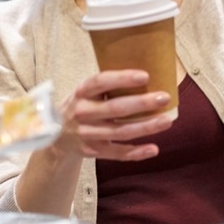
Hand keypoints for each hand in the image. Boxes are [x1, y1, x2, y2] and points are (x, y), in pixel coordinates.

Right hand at [53, 70, 174, 161]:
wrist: (56, 135)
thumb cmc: (84, 104)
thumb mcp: (87, 90)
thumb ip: (109, 84)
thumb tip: (150, 69)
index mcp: (82, 92)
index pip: (101, 82)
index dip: (122, 79)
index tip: (145, 76)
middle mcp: (82, 112)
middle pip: (115, 109)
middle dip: (142, 103)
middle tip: (164, 97)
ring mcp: (87, 134)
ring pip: (119, 132)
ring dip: (145, 127)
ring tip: (167, 121)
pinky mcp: (93, 151)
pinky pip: (117, 153)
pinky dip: (136, 152)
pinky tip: (154, 149)